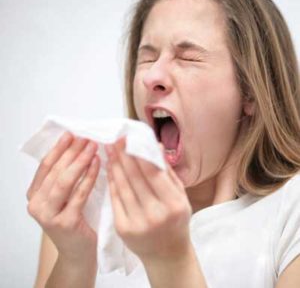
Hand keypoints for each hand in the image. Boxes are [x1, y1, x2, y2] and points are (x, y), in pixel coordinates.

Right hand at [26, 132, 100, 263]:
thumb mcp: (64, 198)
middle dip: (71, 152)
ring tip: (92, 147)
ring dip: (79, 161)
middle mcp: (36, 205)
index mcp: (34, 195)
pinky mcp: (65, 223)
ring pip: (64, 181)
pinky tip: (97, 164)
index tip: (70, 134)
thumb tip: (78, 148)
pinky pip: (79, 194)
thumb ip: (64, 177)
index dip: (58, 149)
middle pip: (55, 171)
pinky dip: (89, 177)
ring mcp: (48, 215)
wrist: (78, 251)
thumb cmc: (74, 220)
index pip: (45, 166)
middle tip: (86, 138)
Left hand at [104, 138, 192, 262]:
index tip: (128, 138)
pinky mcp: (123, 229)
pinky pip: (115, 199)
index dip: (138, 153)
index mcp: (174, 204)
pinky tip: (110, 169)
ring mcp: (138, 223)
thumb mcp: (180, 196)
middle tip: (115, 140)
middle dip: (123, 155)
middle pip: (135, 178)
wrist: (167, 254)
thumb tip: (154, 145)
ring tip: (110, 150)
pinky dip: (112, 182)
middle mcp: (156, 215)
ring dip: (115, 166)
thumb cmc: (176, 221)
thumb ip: (167, 171)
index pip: (152, 172)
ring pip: (123, 187)